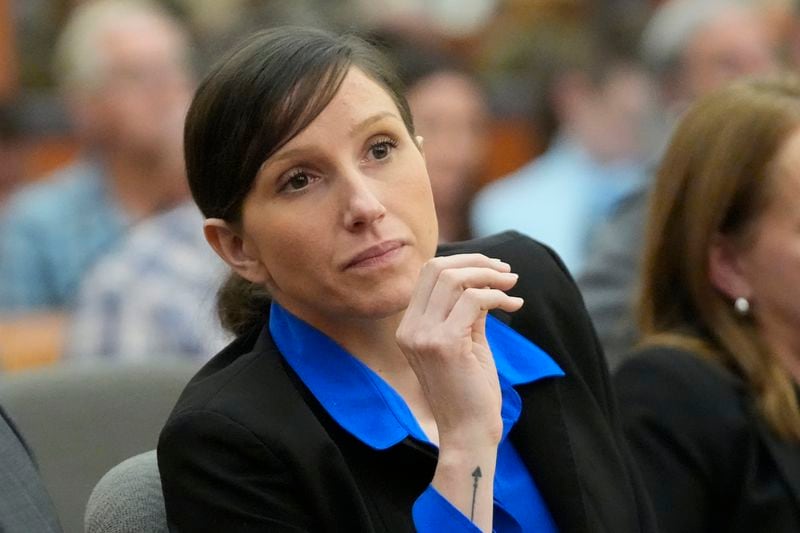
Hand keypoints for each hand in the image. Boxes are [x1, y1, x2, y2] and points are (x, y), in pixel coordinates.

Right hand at [396, 253, 522, 448]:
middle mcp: (410, 328)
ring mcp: (423, 336)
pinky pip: (474, 300)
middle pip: (438, 268)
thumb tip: (485, 279)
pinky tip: (514, 306)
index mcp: (409, 327)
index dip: (463, 263)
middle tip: (507, 273)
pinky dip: (498, 296)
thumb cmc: (470, 392)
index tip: (493, 270)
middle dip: (478, 263)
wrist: (468, 433)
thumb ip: (468, 310)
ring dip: (490, 276)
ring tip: (513, 285)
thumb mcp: (466, 341)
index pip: (428, 273)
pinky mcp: (444, 344)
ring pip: (454, 279)